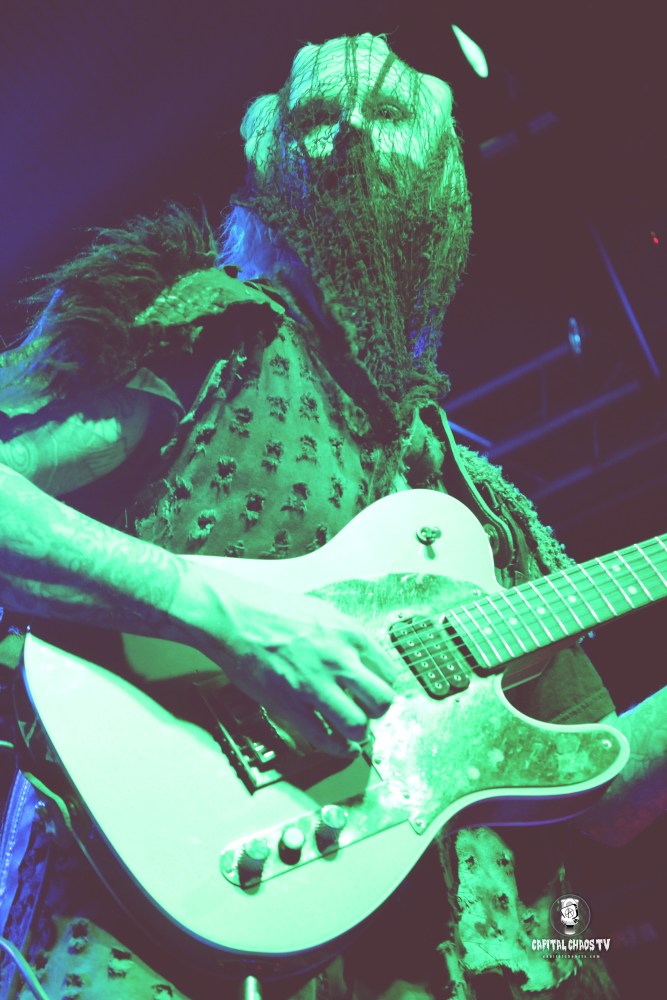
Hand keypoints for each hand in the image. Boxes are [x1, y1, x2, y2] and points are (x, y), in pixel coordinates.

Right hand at [181, 565, 395, 756]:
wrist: (233, 616)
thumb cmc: (271, 610)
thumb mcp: (322, 613)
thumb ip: (345, 637)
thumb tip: (361, 658)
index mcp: (349, 635)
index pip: (390, 672)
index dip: (384, 687)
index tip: (376, 693)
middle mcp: (338, 661)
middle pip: (382, 701)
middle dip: (378, 712)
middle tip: (368, 713)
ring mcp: (314, 685)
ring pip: (357, 725)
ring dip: (359, 734)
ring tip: (353, 732)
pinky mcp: (290, 705)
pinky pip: (323, 738)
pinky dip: (336, 748)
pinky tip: (338, 747)